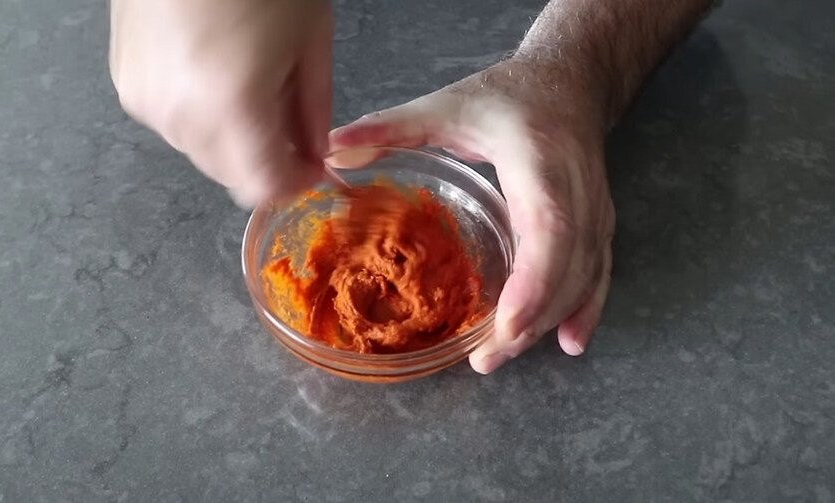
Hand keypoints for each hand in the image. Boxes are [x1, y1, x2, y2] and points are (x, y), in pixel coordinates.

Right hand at [109, 0, 331, 205]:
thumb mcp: (309, 39)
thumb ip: (313, 110)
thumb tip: (314, 153)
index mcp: (229, 108)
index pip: (262, 188)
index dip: (293, 182)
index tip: (310, 165)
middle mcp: (178, 117)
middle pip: (228, 175)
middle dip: (263, 159)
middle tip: (288, 119)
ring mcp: (144, 101)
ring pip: (199, 150)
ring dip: (230, 137)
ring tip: (249, 81)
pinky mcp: (123, 81)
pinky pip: (173, 120)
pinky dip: (199, 111)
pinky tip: (213, 69)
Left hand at [329, 57, 615, 373]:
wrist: (571, 82)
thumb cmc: (509, 95)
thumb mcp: (447, 105)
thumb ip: (390, 127)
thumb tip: (331, 151)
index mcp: (538, 161)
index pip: (548, 228)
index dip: (534, 281)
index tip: (507, 324)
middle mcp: (577, 192)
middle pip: (567, 268)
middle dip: (530, 320)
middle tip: (484, 361)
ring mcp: (595, 211)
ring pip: (584, 278)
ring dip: (548, 322)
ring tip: (502, 356)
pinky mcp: (600, 224)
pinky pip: (599, 274)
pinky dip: (586, 310)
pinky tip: (570, 343)